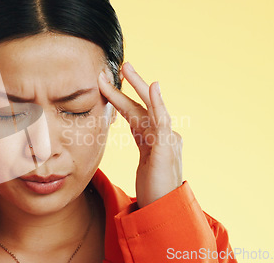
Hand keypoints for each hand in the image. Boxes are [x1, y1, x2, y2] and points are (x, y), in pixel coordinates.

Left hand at [98, 62, 182, 208]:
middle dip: (133, 84)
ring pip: (151, 107)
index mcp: (153, 137)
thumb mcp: (145, 161)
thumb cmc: (154, 188)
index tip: (105, 84)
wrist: (164, 209)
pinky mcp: (167, 148)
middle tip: (121, 65)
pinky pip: (161, 121)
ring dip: (139, 86)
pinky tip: (154, 87)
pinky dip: (158, 103)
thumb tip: (137, 129)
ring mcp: (167, 139)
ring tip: (127, 68)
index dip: (121, 98)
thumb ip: (143, 144)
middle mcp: (162, 134)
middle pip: (145, 104)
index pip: (135, 112)